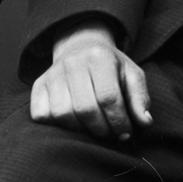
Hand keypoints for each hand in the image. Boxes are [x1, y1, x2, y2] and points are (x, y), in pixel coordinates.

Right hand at [30, 17, 152, 139]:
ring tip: (94, 128)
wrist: (81, 48)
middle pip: (85, 108)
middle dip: (102, 129)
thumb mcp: (131, 75)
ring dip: (81, 130)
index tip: (125, 132)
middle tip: (111, 133)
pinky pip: (41, 115)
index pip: (108, 96)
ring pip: (63, 114)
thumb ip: (140, 98)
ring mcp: (52, 74)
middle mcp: (72, 62)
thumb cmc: (110, 67)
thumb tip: (145, 122)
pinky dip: (56, 126)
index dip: (119, 121)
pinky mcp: (38, 86)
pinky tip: (73, 122)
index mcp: (99, 56)